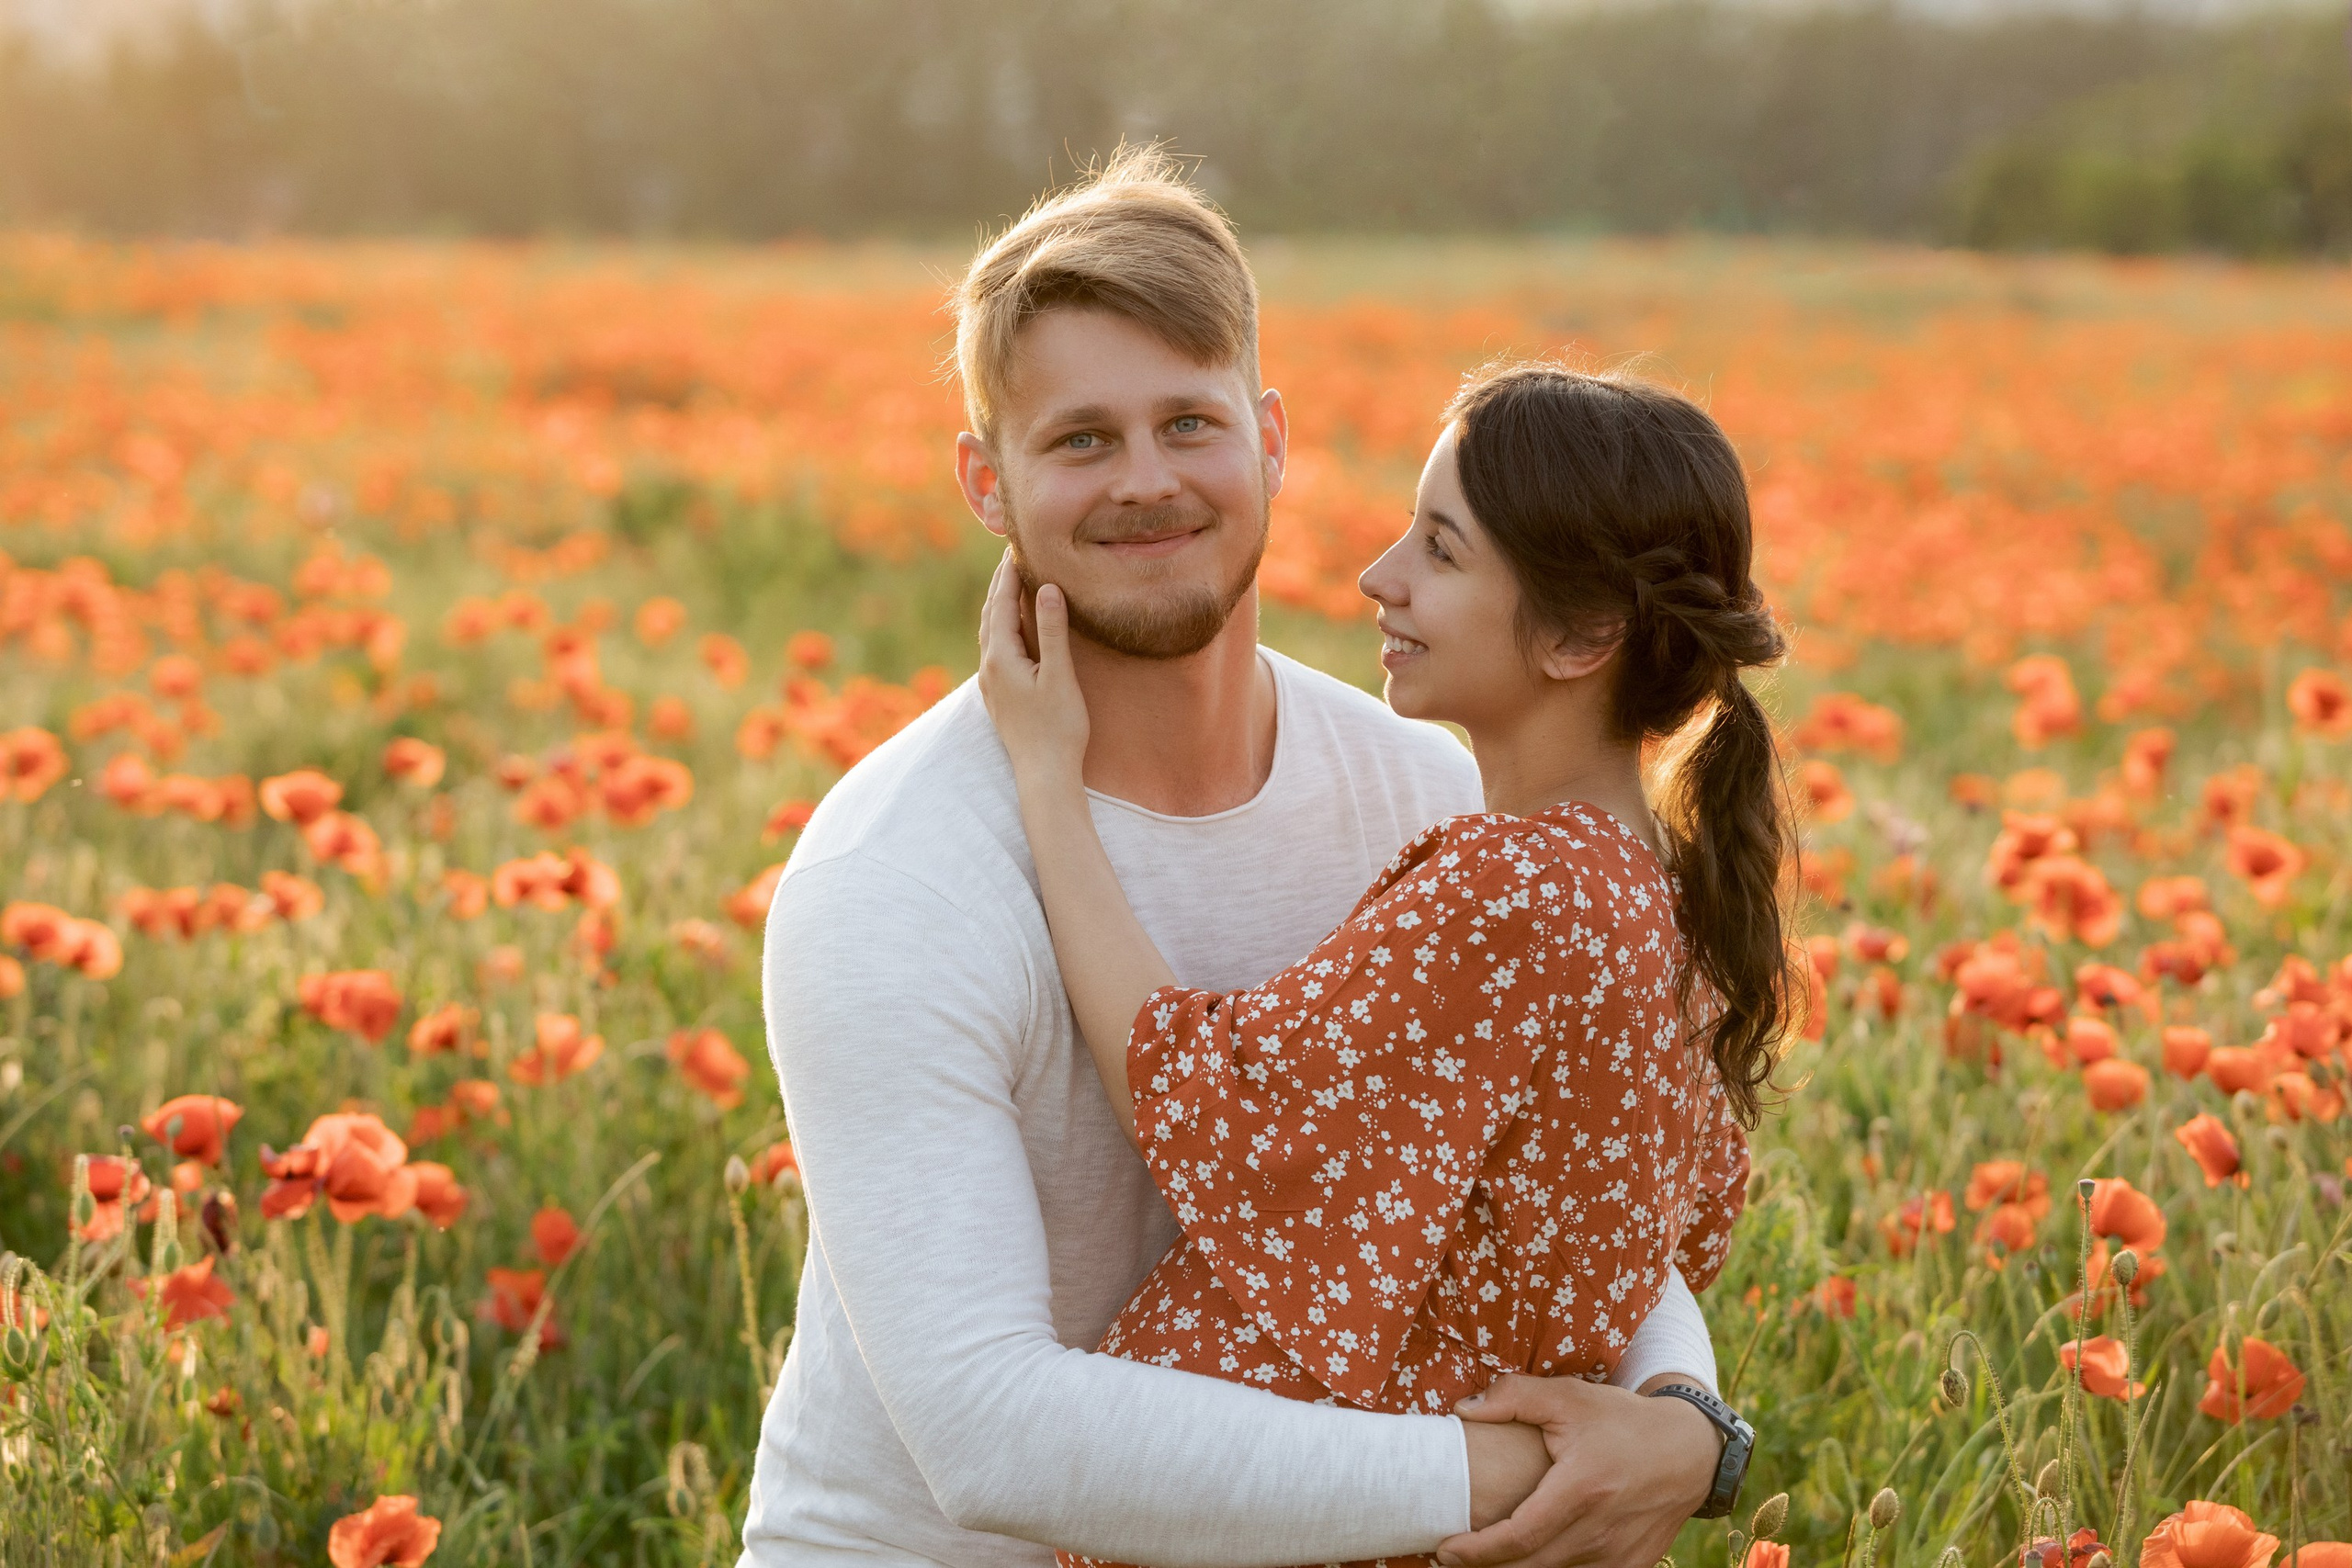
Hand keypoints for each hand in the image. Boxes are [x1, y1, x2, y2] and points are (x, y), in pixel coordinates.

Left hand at [976, 549, 1088, 793]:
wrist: (1043, 774)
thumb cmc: (1058, 727)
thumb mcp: (1060, 676)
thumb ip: (1053, 630)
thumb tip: (1048, 588)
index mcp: (1001, 657)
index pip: (1002, 602)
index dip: (1010, 573)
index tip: (1017, 545)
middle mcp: (989, 666)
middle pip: (991, 613)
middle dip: (1001, 582)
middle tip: (1012, 553)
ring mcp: (991, 682)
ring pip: (989, 630)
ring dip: (999, 603)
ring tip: (1010, 581)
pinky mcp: (998, 693)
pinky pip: (994, 646)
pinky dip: (1001, 624)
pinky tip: (1010, 627)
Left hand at [1436, 1374, 1718, 1567]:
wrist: (1688, 1451)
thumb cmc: (1622, 1420)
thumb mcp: (1568, 1397)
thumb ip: (1513, 1397)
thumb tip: (1462, 1410)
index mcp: (1581, 1489)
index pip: (1519, 1536)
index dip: (1477, 1550)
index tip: (1445, 1549)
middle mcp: (1600, 1530)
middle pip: (1530, 1567)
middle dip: (1486, 1567)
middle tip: (1451, 1557)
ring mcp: (1619, 1555)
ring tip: (1485, 1558)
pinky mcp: (1631, 1566)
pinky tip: (1527, 1560)